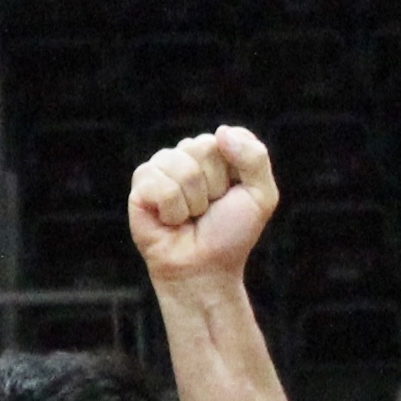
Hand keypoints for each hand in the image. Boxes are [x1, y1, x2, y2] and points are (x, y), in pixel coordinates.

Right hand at [126, 127, 281, 283]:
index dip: (234, 172)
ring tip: (188, 217)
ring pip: (181, 166)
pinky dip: (172, 211)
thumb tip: (220, 131)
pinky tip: (169, 222)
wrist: (204, 269)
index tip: (231, 196)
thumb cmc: (230, 234)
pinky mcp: (139, 188)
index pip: (225, 138)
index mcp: (214, 152)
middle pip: (202, 148)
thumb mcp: (260, 195)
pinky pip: (160, 186)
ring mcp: (159, 169)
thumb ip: (254, 157)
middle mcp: (184, 155)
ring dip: (193, 202)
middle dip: (213, 186)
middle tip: (207, 210)